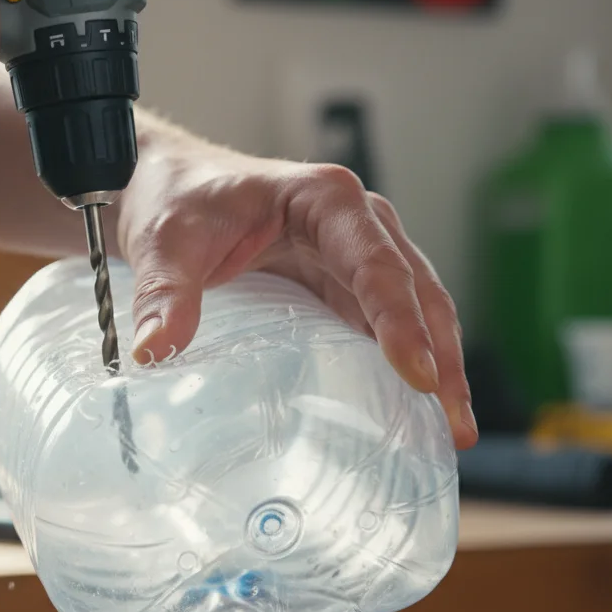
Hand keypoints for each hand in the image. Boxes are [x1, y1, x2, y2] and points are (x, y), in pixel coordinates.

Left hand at [116, 126, 477, 448]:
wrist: (165, 184)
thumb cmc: (174, 199)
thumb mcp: (163, 244)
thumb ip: (165, 294)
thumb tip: (155, 352)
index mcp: (322, 197)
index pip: (376, 262)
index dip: (400, 320)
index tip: (418, 374)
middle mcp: (354, 219)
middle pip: (416, 288)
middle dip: (442, 355)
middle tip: (454, 421)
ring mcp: (355, 249)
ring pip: (417, 306)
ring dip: (442, 363)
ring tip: (455, 428)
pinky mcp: (345, 279)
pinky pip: (390, 319)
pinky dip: (413, 358)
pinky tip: (421, 407)